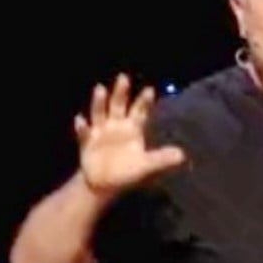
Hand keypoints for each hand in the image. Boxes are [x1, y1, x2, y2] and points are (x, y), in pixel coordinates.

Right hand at [74, 73, 186, 195]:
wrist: (104, 184)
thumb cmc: (127, 172)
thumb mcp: (146, 166)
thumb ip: (161, 159)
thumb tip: (182, 155)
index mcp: (132, 128)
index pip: (139, 111)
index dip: (144, 101)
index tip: (150, 90)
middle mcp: (116, 125)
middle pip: (118, 105)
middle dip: (120, 92)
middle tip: (124, 77)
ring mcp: (100, 132)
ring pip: (99, 113)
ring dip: (99, 102)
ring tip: (100, 89)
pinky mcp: (87, 142)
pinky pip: (84, 134)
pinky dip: (82, 128)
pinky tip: (80, 121)